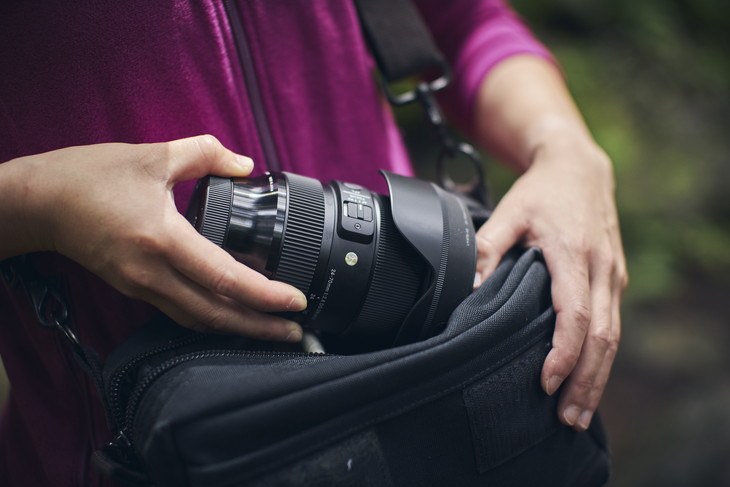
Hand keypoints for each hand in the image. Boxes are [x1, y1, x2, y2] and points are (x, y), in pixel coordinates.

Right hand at [6, 135, 305, 340]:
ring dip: (238, 330)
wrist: (37, 203)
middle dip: (261, 327)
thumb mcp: (152, 155)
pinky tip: (230, 315)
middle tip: (296, 331)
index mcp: (163, 240)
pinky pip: (179, 313)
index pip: (225, 278)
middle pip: (217, 314)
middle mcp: (153, 274)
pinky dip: (211, 319)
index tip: (295, 301)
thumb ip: (204, 154)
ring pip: (198, 321)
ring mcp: (141, 287)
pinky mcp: (134, 289)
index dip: (265, 295)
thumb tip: (244, 164)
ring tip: (271, 330)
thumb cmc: (88, 178)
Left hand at [473, 137, 627, 430]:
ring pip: (613, 337)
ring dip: (598, 377)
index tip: (545, 382)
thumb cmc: (541, 192)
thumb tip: (469, 287)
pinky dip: (602, 358)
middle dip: (585, 381)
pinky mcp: (615, 280)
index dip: (563, 352)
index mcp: (573, 254)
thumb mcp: (508, 211)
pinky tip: (587, 380)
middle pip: (602, 337)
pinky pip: (613, 326)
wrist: (580, 168)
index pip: (575, 314)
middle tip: (566, 418)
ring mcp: (613, 276)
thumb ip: (487, 247)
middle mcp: (601, 269)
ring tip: (577, 413)